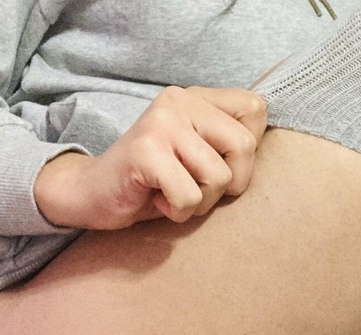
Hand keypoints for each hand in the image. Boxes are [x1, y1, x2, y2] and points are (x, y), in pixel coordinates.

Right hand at [34, 86, 266, 229]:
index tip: (218, 164)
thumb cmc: (155, 182)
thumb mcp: (199, 156)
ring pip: (219, 176)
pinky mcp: (145, 151)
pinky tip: (156, 200)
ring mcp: (161, 122)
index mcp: (197, 97)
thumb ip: (229, 142)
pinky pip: (190, 195)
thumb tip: (269, 142)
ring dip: (200, 201)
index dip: (247, 150)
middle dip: (228, 183)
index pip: (256, 108)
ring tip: (172, 193)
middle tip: (195, 187)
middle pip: (244, 146)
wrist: (92, 194)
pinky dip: (178, 211)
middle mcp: (179, 100)